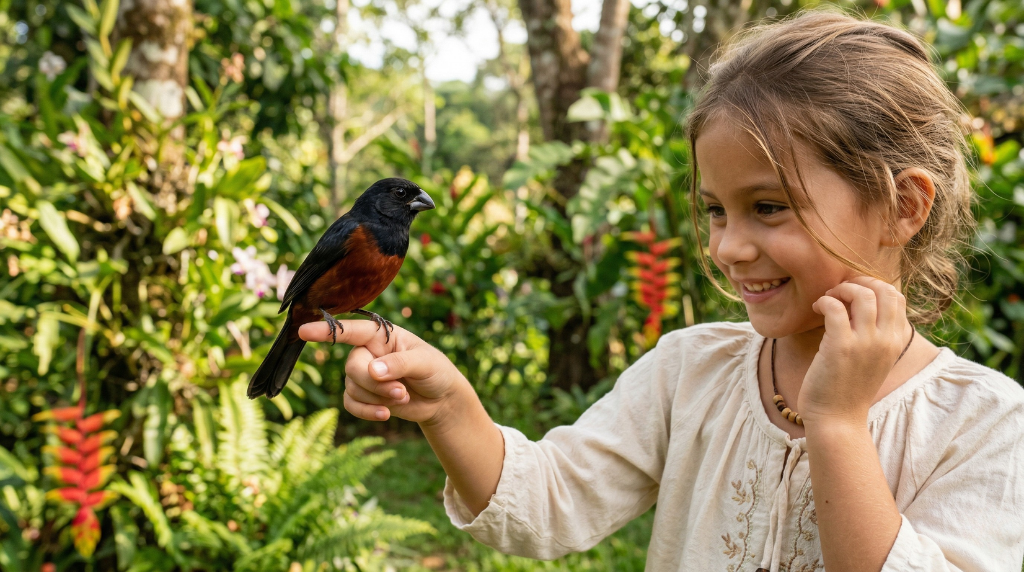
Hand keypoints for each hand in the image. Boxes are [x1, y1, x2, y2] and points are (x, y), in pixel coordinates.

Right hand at [298, 320, 468, 425]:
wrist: (440, 398)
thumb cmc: (435, 371)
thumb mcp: (425, 362)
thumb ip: (400, 363)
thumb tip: (373, 370)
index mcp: (381, 335)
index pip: (350, 330)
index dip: (326, 330)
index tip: (303, 331)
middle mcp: (367, 352)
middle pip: (352, 367)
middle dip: (375, 384)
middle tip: (402, 391)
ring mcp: (363, 374)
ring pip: (353, 387)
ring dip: (378, 398)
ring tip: (403, 397)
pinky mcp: (363, 396)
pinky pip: (350, 404)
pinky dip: (367, 412)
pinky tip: (386, 415)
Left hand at [798, 276, 912, 424]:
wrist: (838, 419)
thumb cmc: (849, 387)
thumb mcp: (873, 358)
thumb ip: (875, 332)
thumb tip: (861, 302)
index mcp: (895, 341)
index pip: (897, 296)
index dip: (874, 286)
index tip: (854, 293)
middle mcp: (885, 340)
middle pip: (884, 290)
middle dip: (860, 282)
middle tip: (840, 291)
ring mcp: (864, 343)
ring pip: (862, 294)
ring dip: (841, 289)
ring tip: (828, 299)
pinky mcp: (840, 346)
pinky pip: (835, 307)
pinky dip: (824, 301)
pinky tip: (817, 308)